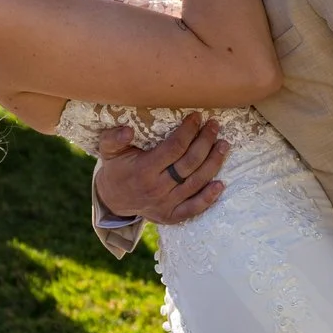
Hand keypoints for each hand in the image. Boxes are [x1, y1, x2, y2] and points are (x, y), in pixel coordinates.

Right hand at [92, 114, 225, 225]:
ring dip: (213, 163)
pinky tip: (221, 184)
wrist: (113, 199)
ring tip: (223, 145)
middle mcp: (157, 189)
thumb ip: (113, 138)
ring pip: (196, 182)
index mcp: (143, 170)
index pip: (174, 148)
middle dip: (205, 142)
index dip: (188, 131)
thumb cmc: (116, 168)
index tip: (197, 117)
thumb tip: (128, 130)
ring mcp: (166, 204)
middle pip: (189, 164)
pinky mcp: (171, 216)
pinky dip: (209, 198)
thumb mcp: (108, 150)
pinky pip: (194, 208)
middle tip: (214, 126)